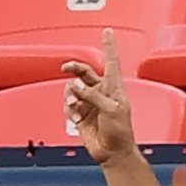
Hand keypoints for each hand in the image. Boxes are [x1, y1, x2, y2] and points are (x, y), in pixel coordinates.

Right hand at [62, 28, 134, 165]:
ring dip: (71, 96)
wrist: (113, 153)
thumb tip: (76, 86)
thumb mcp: (111, 110)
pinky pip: (68, 103)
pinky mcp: (81, 113)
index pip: (111, 62)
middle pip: (84, 71)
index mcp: (114, 88)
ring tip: (77, 107)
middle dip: (74, 68)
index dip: (109, 46)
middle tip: (66, 68)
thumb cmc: (120, 132)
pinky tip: (76, 117)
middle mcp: (101, 92)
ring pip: (72, 88)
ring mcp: (90, 102)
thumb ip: (93, 95)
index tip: (107, 32)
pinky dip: (69, 109)